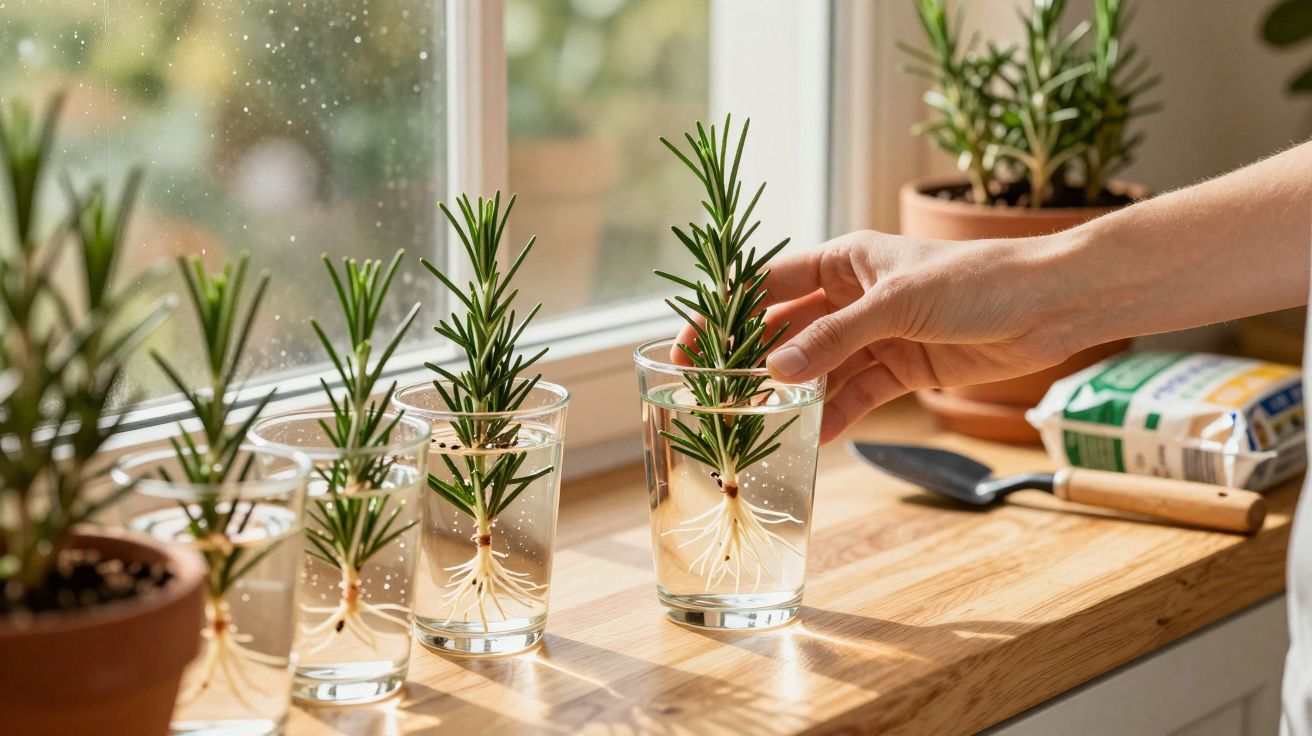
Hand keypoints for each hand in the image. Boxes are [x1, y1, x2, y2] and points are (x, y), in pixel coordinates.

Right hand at [715, 230, 1086, 441]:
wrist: (1050, 303)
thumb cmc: (977, 278)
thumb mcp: (896, 302)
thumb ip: (834, 337)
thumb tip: (776, 371)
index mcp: (845, 260)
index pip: (767, 284)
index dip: (726, 311)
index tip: (691, 344)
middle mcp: (854, 295)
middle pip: (787, 329)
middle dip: (754, 360)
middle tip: (715, 394)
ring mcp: (877, 333)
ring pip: (818, 367)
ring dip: (791, 393)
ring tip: (756, 423)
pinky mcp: (903, 367)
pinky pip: (855, 393)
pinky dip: (834, 413)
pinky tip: (810, 436)